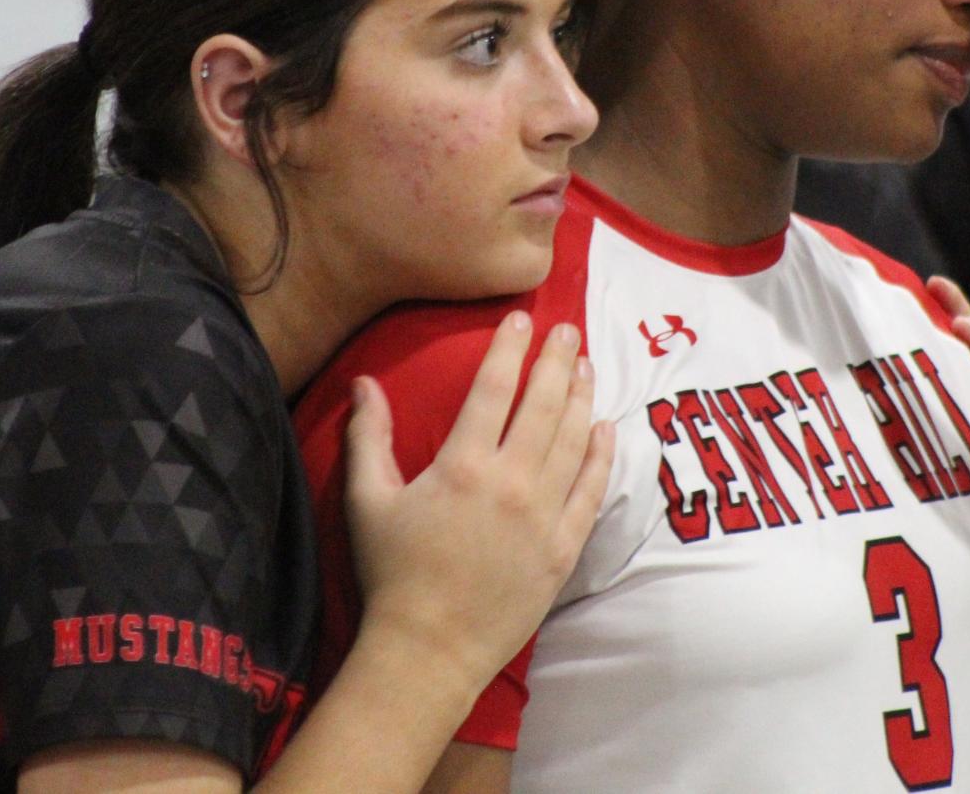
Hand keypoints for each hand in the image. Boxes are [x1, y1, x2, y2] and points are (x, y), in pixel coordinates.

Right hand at [344, 312, 613, 685]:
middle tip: (567, 330)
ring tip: (586, 366)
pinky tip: (605, 428)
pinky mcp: (563, 549)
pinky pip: (592, 492)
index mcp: (462, 466)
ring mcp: (543, 517)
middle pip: (544, 405)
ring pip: (574, 441)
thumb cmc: (391, 574)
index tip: (521, 319)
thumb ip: (368, 436)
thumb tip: (363, 381)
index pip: (494, 388)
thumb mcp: (366, 501)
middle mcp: (511, 483)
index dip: (510, 348)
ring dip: (583, 398)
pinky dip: (601, 456)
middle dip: (557, 360)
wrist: (427, 650)